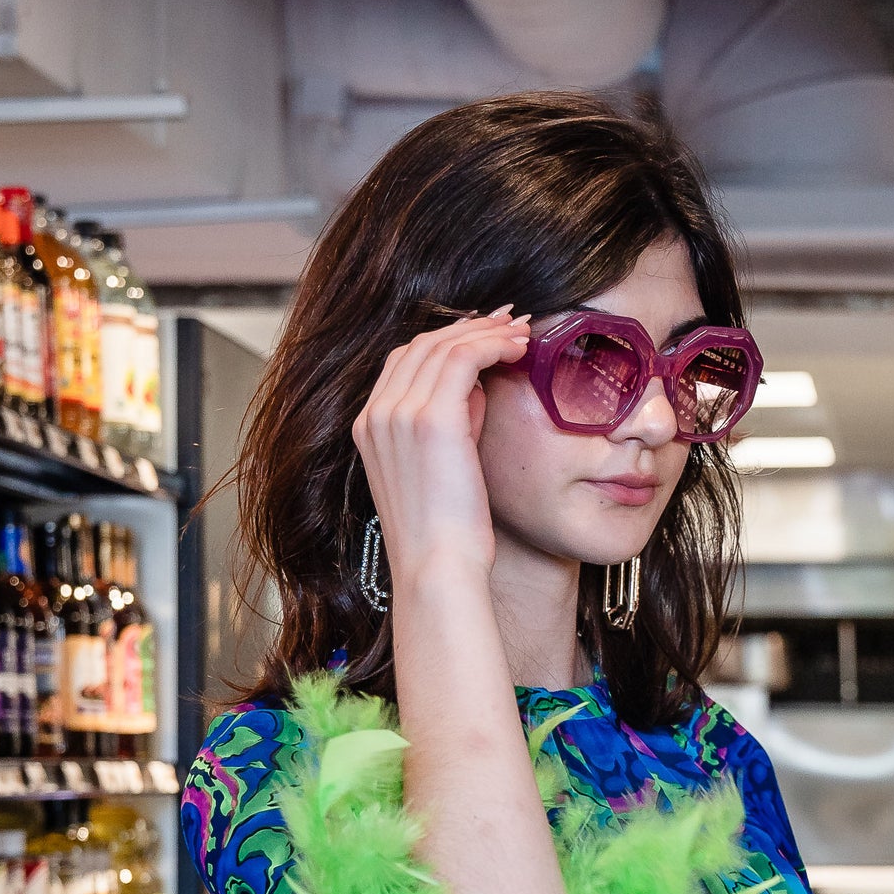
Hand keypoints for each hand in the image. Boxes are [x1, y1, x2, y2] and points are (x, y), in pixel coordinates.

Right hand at [352, 307, 530, 596]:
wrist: (438, 571)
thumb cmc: (446, 538)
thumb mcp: (442, 472)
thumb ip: (454, 426)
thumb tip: (480, 389)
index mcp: (369, 428)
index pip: (404, 362)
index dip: (446, 342)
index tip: (485, 335)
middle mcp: (376, 415)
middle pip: (421, 345)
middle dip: (469, 328)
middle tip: (511, 322)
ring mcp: (398, 414)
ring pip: (443, 346)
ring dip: (488, 332)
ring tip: (524, 332)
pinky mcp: (430, 419)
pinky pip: (463, 358)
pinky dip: (493, 344)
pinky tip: (521, 348)